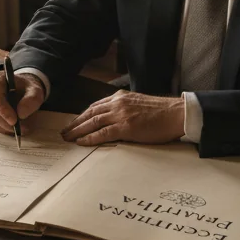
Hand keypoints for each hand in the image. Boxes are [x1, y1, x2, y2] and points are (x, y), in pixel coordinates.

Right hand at [0, 70, 45, 134]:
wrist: (21, 89)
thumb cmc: (26, 88)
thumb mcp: (35, 91)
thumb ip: (31, 100)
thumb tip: (20, 114)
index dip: (2, 109)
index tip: (14, 121)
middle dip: (7, 123)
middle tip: (23, 128)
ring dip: (6, 127)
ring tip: (22, 128)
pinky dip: (4, 129)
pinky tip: (14, 127)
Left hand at [60, 91, 183, 145]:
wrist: (176, 114)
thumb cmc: (161, 112)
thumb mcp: (138, 104)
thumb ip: (125, 108)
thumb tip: (114, 118)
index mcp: (120, 97)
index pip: (95, 106)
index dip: (82, 116)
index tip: (73, 123)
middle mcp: (117, 104)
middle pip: (90, 113)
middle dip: (75, 123)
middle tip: (64, 132)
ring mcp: (121, 115)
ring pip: (92, 122)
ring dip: (77, 131)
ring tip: (67, 138)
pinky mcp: (126, 127)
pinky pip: (102, 133)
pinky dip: (90, 138)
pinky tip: (81, 142)